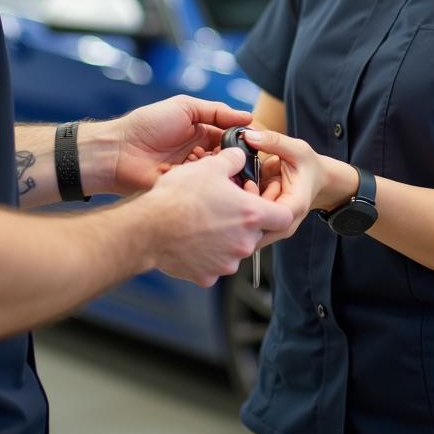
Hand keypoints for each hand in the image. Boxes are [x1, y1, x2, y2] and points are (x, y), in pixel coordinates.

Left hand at [85, 96, 252, 195]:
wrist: (117, 151)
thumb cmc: (147, 125)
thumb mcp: (184, 107)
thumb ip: (217, 111)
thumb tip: (249, 117)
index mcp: (203, 134)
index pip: (234, 138)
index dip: (247, 141)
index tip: (261, 143)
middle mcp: (202, 155)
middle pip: (231, 159)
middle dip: (240, 160)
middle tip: (249, 161)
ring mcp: (195, 175)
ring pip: (221, 176)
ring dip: (226, 173)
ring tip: (230, 170)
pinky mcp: (187, 192)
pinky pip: (206, 190)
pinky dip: (211, 186)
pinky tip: (214, 183)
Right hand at [143, 147, 293, 286]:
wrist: (148, 228)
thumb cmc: (180, 196)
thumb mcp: (210, 166)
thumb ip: (233, 159)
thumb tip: (240, 156)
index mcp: (251, 215)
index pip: (284, 216)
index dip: (276, 205)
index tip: (261, 198)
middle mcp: (244, 243)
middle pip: (256, 232)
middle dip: (245, 220)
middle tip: (224, 205)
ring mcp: (226, 263)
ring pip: (235, 249)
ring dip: (226, 237)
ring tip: (203, 220)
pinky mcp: (207, 276)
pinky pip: (214, 264)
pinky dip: (207, 253)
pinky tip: (191, 238)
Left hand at [238, 130, 357, 243]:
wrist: (318, 180)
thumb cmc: (310, 166)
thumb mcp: (297, 149)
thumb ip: (274, 142)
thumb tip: (248, 136)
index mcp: (294, 207)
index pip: (269, 216)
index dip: (254, 200)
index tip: (250, 182)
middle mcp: (284, 223)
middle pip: (254, 226)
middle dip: (243, 203)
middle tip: (242, 181)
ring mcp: (273, 225)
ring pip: (248, 224)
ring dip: (240, 203)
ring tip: (244, 183)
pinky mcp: (264, 221)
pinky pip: (246, 217)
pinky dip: (240, 203)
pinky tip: (242, 188)